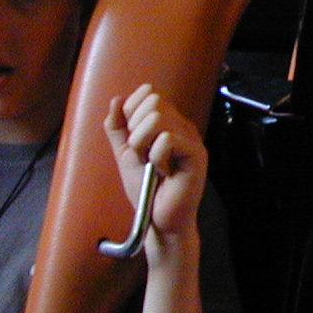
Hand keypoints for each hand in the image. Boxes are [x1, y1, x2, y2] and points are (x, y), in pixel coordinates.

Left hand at [103, 84, 205, 261]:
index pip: (147, 94)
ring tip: (151, 163)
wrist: (156, 219)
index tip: (133, 140)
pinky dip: (156, 157)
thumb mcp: (124, 153)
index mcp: (168, 122)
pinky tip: (164, 171)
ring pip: (158, 118)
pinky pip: (167, 140)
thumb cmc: (145, 189)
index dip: (131, 112)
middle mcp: (182, 126)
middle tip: (142, 155)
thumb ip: (118, 127)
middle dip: (136, 130)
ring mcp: (191, 139)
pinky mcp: (197, 154)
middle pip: (153, 101)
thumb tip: (116, 100)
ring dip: (143, 144)